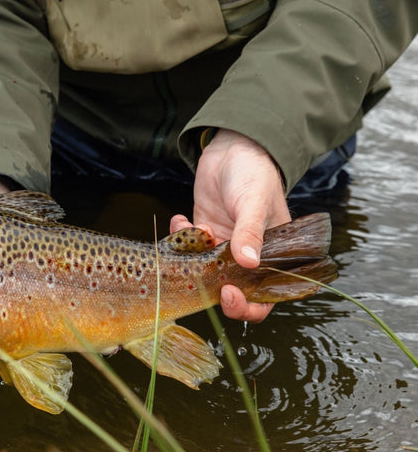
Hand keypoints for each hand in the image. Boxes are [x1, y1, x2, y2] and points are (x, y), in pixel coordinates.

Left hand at [170, 128, 290, 322]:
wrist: (234, 146)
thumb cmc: (254, 173)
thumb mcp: (254, 202)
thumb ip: (249, 233)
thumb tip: (247, 263)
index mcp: (271, 254)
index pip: (264, 295)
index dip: (248, 305)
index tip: (229, 294)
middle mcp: (247, 254)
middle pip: (231, 290)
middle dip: (212, 289)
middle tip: (196, 278)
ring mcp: (222, 244)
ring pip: (203, 271)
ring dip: (191, 261)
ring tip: (191, 235)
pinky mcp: (203, 231)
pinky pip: (188, 247)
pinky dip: (180, 238)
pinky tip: (181, 219)